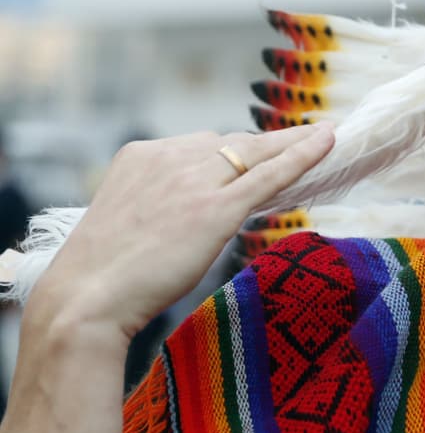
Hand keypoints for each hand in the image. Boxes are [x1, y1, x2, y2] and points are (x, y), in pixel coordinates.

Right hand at [26, 125, 333, 340]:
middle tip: (310, 134)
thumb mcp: (131, 215)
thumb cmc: (105, 272)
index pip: (204, 145)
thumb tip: (199, 204)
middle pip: (235, 143)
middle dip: (273, 142)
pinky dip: (302, 155)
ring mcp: (194, 180)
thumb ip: (164, 199)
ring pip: (257, 153)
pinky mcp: (215, 208)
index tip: (262, 149)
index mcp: (142, 154)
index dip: (239, 152)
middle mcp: (169, 157)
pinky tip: (328, 141)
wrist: (88, 297)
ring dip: (293, 144)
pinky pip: (269, 175)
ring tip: (325, 137)